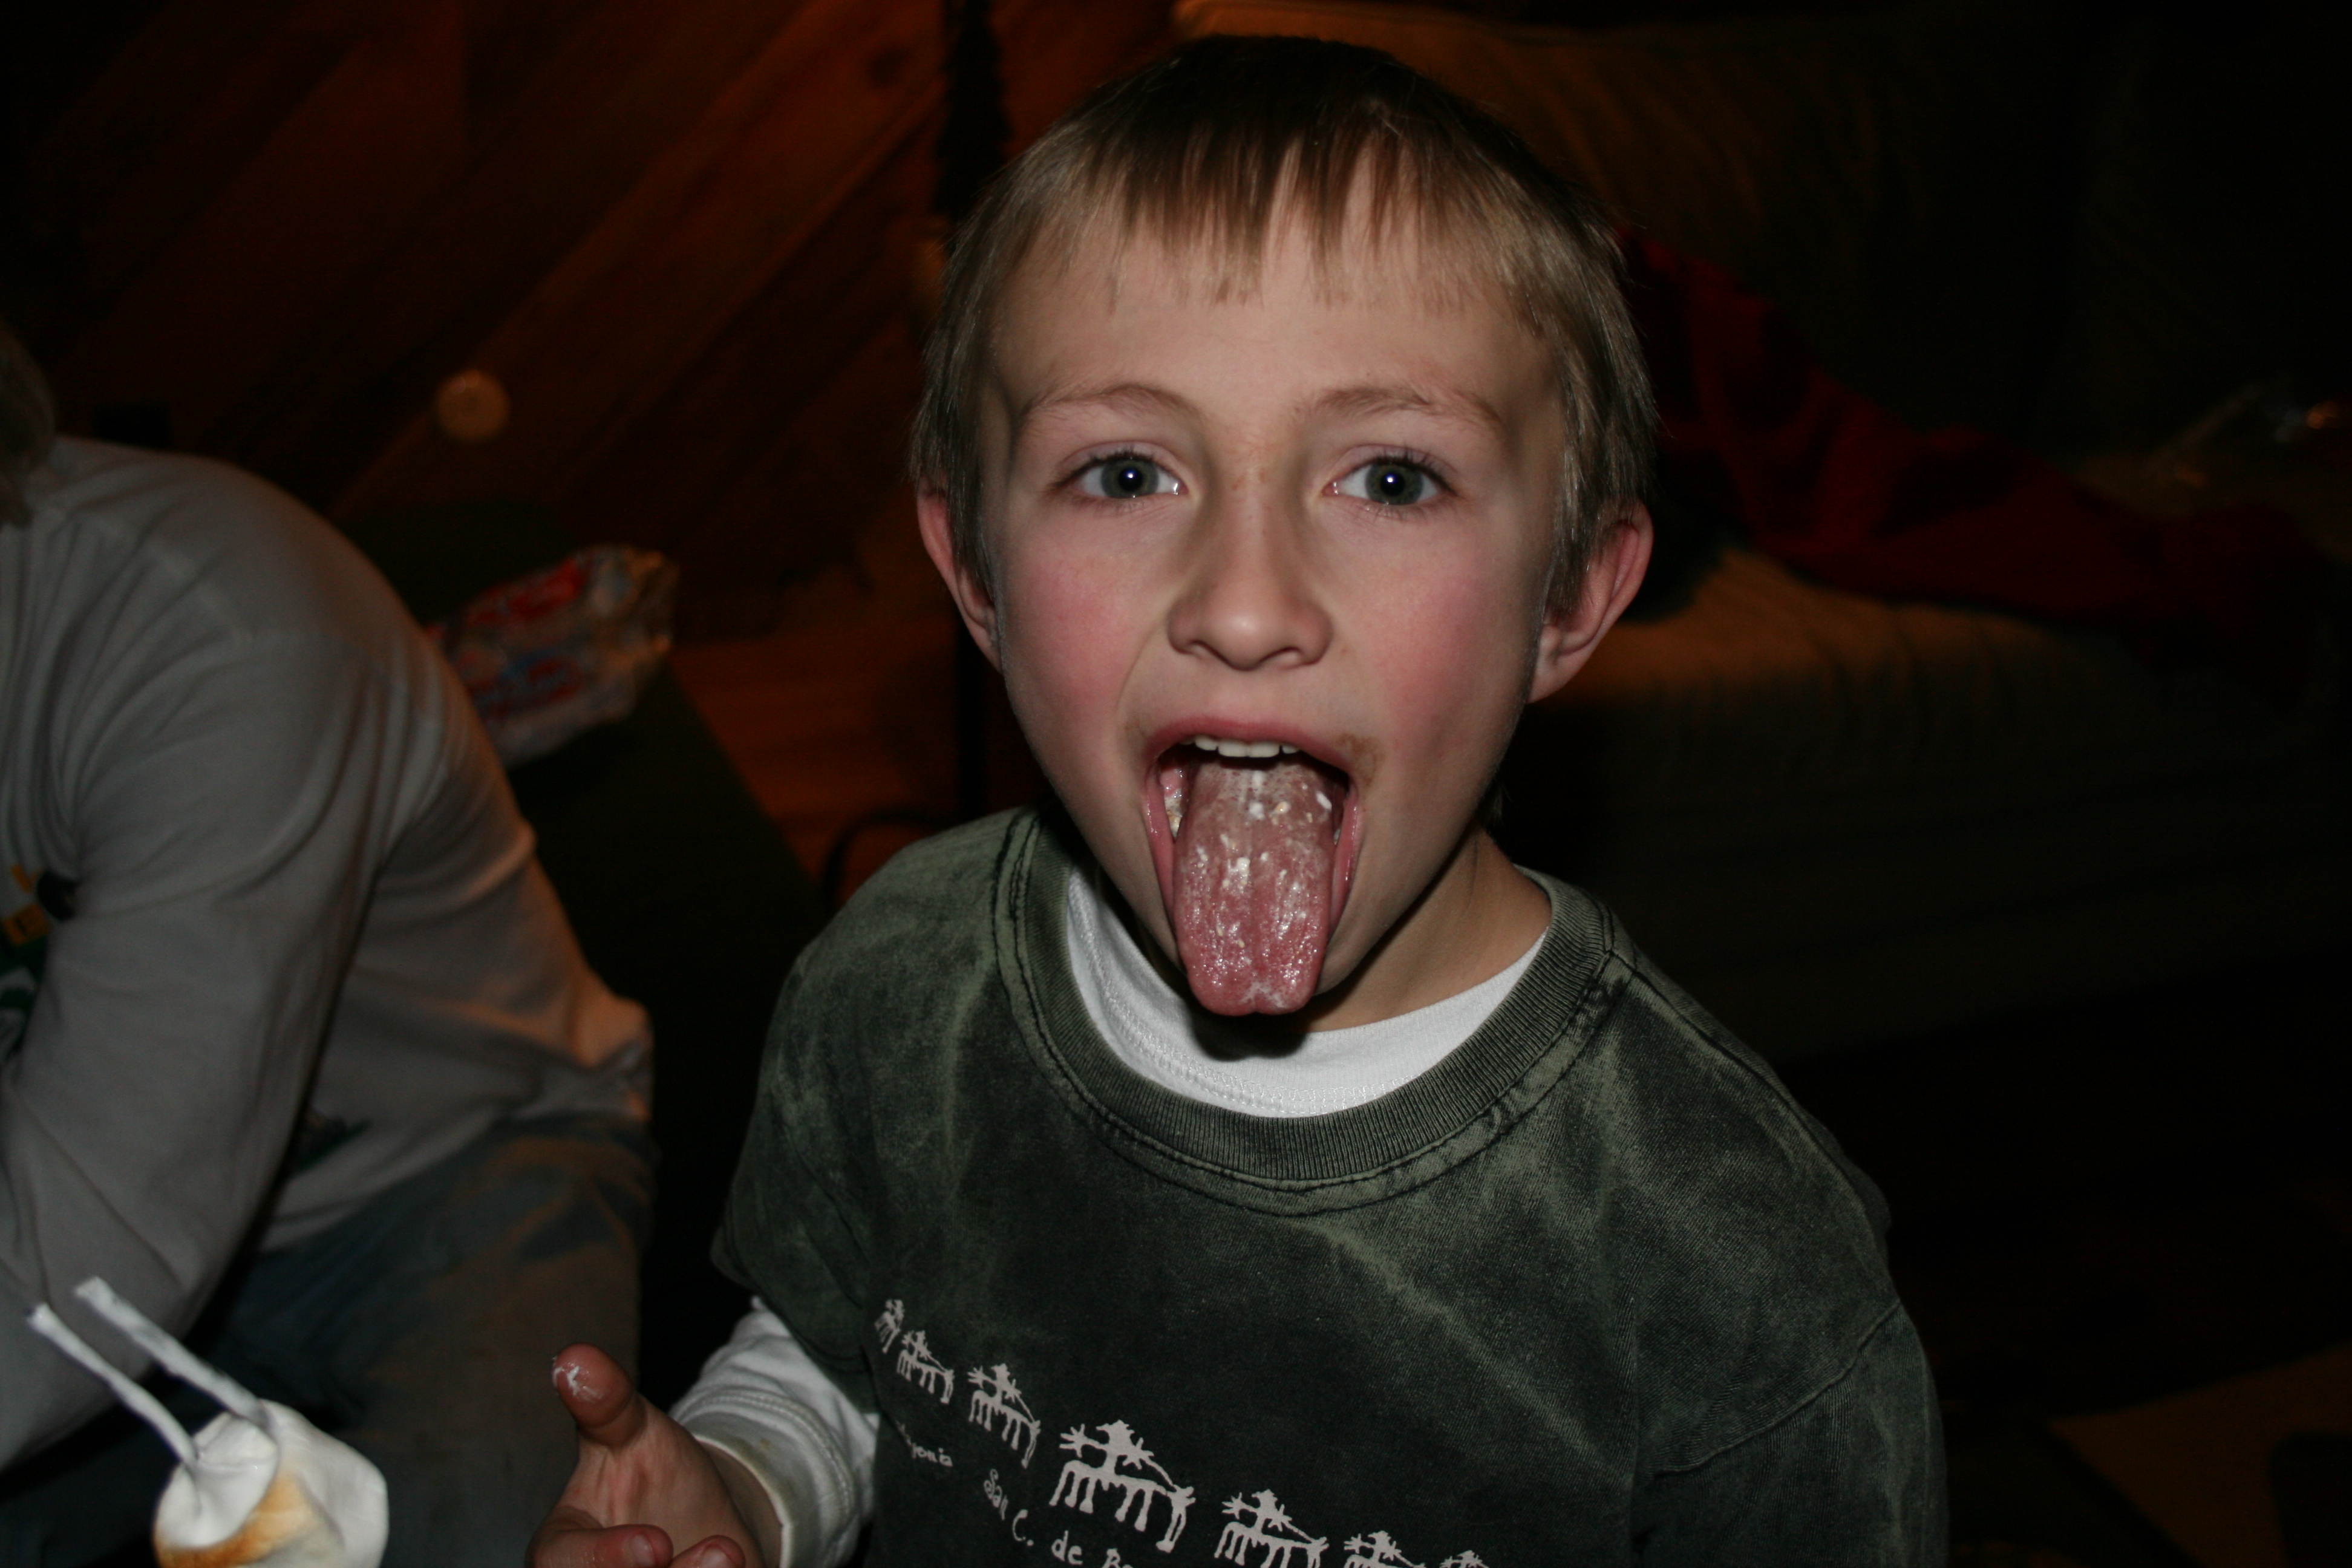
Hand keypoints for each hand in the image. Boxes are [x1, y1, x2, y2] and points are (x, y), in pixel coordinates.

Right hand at [529, 1344, 770, 1567]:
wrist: (709, 1511)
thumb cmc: (655, 1472)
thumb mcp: (633, 1429)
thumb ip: (605, 1403)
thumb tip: (574, 1358)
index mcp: (562, 1545)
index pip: (562, 1561)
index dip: (603, 1558)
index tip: (657, 1546)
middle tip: (720, 1555)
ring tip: (731, 1557)